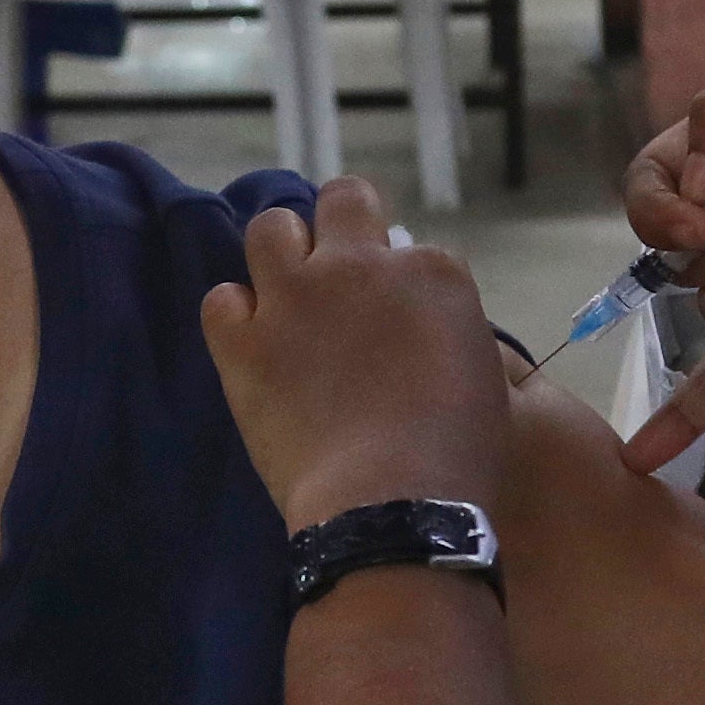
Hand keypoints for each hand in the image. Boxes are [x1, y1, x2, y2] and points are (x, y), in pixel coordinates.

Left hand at [201, 178, 509, 530]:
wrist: (395, 504)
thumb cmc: (459, 455)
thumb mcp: (484, 375)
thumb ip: (446, 331)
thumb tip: (419, 330)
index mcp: (432, 273)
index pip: (412, 248)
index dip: (401, 280)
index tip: (396, 317)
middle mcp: (360, 266)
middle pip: (342, 200)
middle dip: (339, 226)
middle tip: (336, 276)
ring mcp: (296, 297)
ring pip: (270, 228)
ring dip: (279, 255)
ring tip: (286, 299)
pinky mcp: (245, 341)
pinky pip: (220, 300)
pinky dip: (234, 319)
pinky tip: (251, 347)